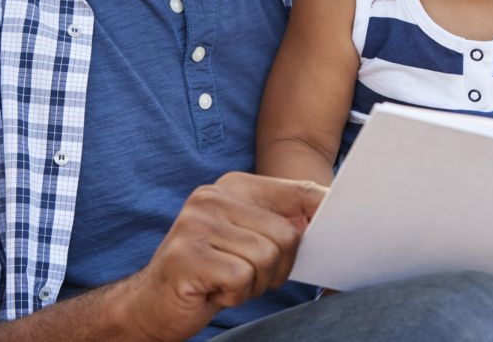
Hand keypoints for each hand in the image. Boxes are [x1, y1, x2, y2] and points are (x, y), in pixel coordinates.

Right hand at [119, 172, 326, 341]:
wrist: (151, 305)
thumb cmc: (210, 273)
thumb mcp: (247, 240)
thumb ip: (280, 223)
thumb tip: (329, 211)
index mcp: (232, 187)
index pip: (297, 190)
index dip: (323, 209)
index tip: (341, 220)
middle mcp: (212, 197)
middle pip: (287, 233)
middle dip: (278, 267)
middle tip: (250, 277)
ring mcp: (197, 224)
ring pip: (267, 257)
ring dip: (256, 283)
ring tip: (229, 282)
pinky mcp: (188, 255)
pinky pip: (243, 278)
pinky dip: (237, 295)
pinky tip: (215, 291)